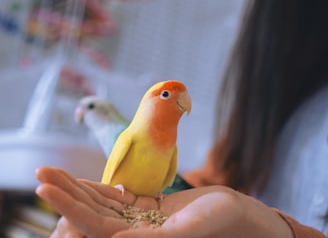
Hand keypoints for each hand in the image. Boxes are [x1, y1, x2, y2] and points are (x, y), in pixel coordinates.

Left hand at [35, 166, 292, 237]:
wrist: (236, 215)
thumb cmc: (220, 223)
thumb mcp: (189, 230)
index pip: (96, 227)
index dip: (70, 207)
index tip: (46, 188)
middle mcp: (134, 236)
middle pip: (91, 214)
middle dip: (65, 194)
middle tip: (41, 173)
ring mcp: (139, 221)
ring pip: (101, 204)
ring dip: (76, 188)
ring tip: (52, 171)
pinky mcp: (146, 208)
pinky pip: (117, 197)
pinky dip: (99, 187)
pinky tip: (81, 180)